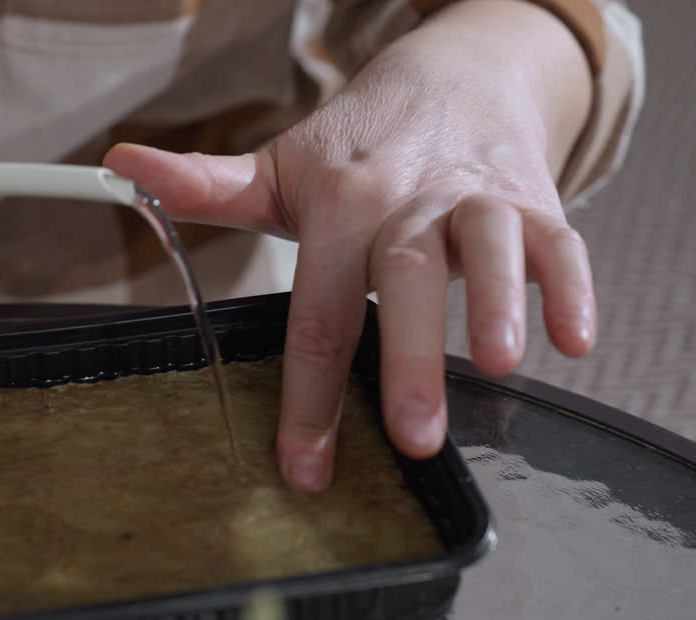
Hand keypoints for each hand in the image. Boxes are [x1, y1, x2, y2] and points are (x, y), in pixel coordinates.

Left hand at [104, 0, 596, 490]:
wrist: (452, 75)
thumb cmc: (360, 146)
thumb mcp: (281, 167)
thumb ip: (209, 185)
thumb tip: (120, 167)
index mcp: (337, 202)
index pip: (314, 307)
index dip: (308, 393)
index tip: (305, 468)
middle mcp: (405, 200)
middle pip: (402, 277)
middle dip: (407, 357)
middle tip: (412, 437)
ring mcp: (472, 199)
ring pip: (489, 243)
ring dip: (496, 302)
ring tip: (497, 364)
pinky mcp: (531, 200)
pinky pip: (560, 240)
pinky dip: (572, 286)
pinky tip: (575, 340)